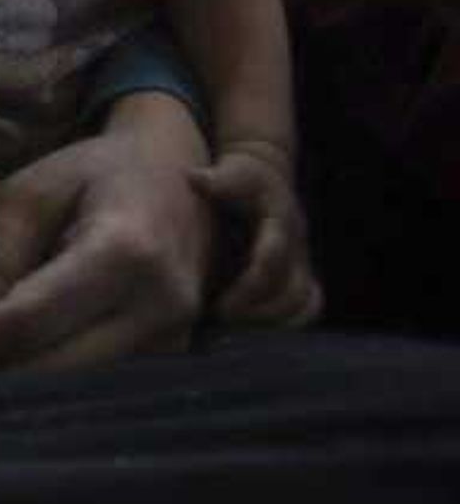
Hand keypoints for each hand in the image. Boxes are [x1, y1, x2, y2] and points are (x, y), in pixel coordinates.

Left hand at [0, 113, 209, 382]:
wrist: (177, 177)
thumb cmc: (95, 174)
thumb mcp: (34, 190)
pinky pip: (96, 386)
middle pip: (51, 370)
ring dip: (2, 395)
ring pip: (74, 389)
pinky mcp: (171, 358)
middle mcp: (159, 308)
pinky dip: (40, 388)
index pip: (23, 321)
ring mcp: (174, 340)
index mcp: (124, 253)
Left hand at [194, 139, 323, 327]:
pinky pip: (307, 306)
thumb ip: (220, 179)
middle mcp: (297, 248)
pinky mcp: (299, 274)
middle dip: (260, 313)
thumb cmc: (243, 176)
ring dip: (274, 322)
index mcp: (280, 226)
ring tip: (235, 331)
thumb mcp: (235, 172)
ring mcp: (302, 262)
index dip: (248, 290)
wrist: (267, 176)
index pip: (271, 264)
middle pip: (293, 293)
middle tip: (222, 322)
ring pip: (304, 304)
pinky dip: (287, 323)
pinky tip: (253, 331)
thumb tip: (195, 178)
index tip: (219, 308)